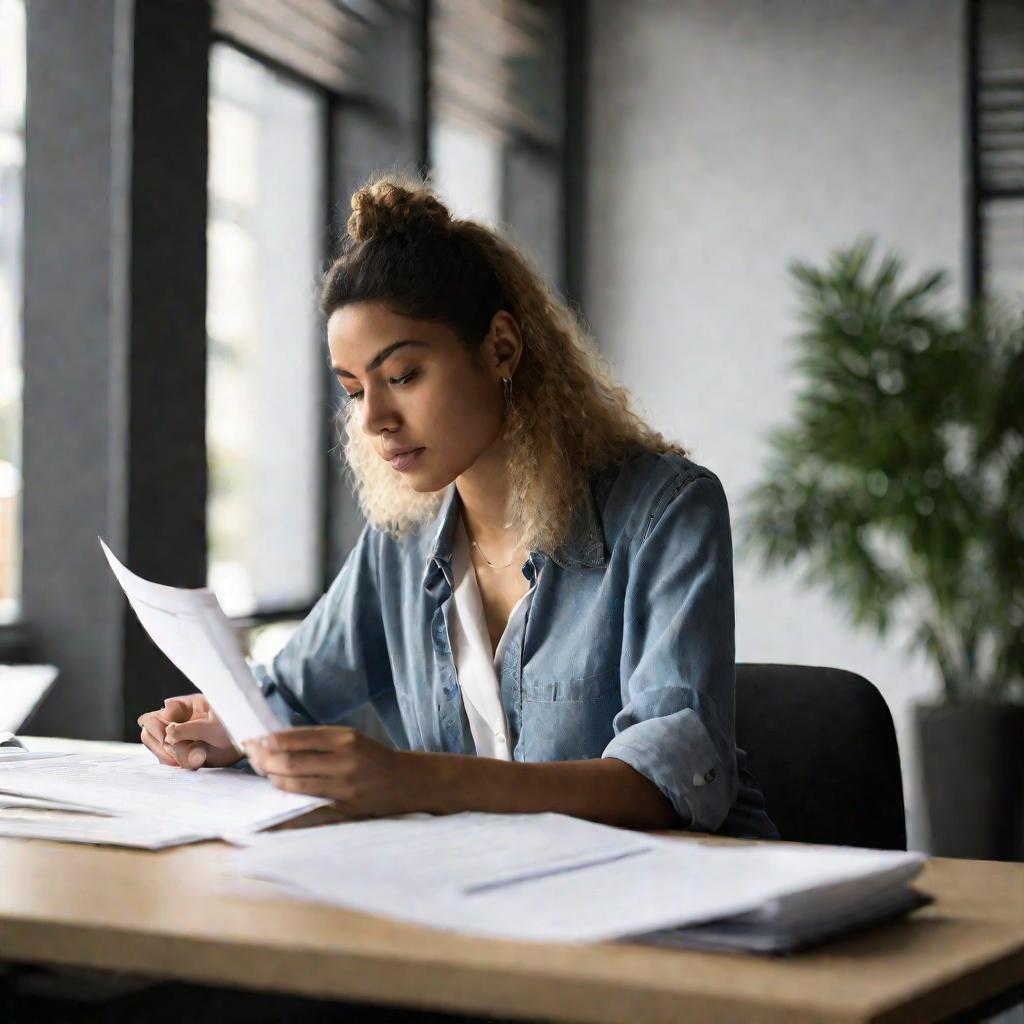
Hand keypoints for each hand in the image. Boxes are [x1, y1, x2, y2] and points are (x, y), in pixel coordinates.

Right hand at [137, 694, 241, 769]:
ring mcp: (177, 736)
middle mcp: (177, 720)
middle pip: (149, 732)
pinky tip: (196, 761)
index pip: (157, 714)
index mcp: (185, 706)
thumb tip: (167, 731)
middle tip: (177, 753)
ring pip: (159, 748)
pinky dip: (179, 762)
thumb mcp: (214, 726)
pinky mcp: (181, 751)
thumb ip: (190, 728)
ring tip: (196, 758)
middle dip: (162, 745)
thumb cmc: (234, 727)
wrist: (245, 745)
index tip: (169, 736)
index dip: (159, 727)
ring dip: (174, 756)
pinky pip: (168, 760)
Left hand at [243, 727, 421, 816]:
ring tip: (265, 772)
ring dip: (273, 779)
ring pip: (294, 784)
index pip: (296, 738)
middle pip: (290, 762)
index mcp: (344, 738)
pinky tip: (277, 794)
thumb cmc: (373, 757)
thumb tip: (278, 741)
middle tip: (252, 757)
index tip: (254, 740)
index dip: (270, 741)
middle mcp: (343, 760)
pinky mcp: (343, 807)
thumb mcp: (351, 738)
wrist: (406, 781)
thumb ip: (319, 740)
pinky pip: (307, 804)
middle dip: (264, 761)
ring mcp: (343, 786)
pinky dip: (288, 799)